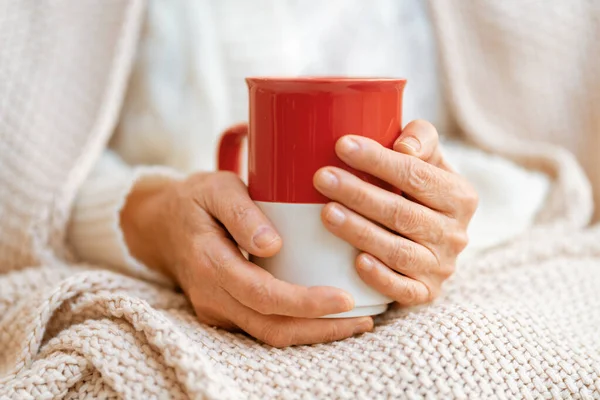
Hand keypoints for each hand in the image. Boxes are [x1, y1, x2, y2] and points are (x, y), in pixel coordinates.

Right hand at [120, 171, 372, 346]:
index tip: (344, 298)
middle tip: (364, 319)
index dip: (305, 303)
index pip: (262, 295)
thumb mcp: (216, 188)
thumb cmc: (196, 200)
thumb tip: (272, 246)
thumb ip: (241, 213)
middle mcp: (212, 296)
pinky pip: (263, 328)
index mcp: (210, 264)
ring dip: (313, 333)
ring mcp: (216, 309)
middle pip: (271, 328)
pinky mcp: (225, 312)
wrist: (161, 224)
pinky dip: (298, 326)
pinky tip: (326, 314)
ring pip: (269, 335)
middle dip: (320, 329)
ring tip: (355, 322)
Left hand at [313, 120, 477, 305]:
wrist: (430, 243)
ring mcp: (441, 267)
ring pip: (398, 251)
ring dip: (360, 231)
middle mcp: (455, 234)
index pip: (416, 175)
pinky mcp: (426, 293)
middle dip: (359, 194)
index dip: (378, 161)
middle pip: (402, 213)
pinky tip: (355, 261)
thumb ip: (421, 139)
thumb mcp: (428, 161)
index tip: (342, 146)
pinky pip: (402, 289)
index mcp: (460, 196)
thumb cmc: (418, 192)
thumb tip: (403, 146)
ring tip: (326, 212)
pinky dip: (380, 276)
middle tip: (322, 178)